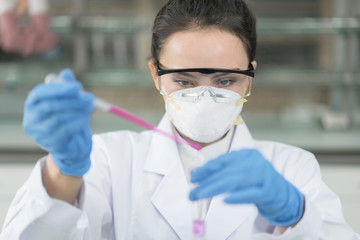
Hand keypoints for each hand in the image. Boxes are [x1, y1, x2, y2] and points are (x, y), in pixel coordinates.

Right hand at [23, 69, 93, 176]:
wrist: (72, 144)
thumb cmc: (67, 117)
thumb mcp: (68, 100)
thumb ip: (66, 87)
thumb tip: (66, 73)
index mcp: (32, 103)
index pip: (41, 94)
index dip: (59, 89)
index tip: (77, 86)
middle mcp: (31, 118)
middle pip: (50, 106)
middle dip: (72, 101)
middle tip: (90, 98)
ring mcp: (39, 133)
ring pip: (58, 119)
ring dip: (78, 112)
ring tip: (90, 108)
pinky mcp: (50, 143)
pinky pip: (65, 131)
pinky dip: (78, 123)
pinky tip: (86, 118)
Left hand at [189, 149, 303, 225]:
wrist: (283, 195)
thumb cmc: (256, 182)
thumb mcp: (238, 172)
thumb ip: (220, 171)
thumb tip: (195, 174)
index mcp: (247, 154)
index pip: (223, 160)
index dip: (206, 169)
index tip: (193, 178)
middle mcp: (255, 161)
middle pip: (226, 171)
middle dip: (206, 182)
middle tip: (192, 193)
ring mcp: (263, 175)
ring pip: (234, 181)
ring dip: (214, 189)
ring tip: (200, 195)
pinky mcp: (269, 191)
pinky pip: (250, 194)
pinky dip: (237, 197)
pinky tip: (224, 200)